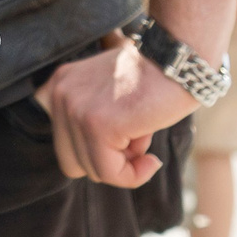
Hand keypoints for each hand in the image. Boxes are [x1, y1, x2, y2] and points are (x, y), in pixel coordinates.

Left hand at [34, 32, 199, 187]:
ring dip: (126, 163)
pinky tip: (152, 160)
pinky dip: (135, 175)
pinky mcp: (96, 125)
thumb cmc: (153, 79)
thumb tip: (94, 162)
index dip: (99, 150)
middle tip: (135, 140)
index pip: (66, 143)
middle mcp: (58, 94)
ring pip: (93, 170)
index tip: (126, 136)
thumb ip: (89, 116)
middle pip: (72, 162)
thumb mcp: (106, 92)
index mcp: (59, 85)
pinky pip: (110, 173)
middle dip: (107, 161)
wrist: (178, 61)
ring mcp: (74, 109)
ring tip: (144, 134)